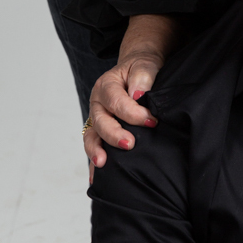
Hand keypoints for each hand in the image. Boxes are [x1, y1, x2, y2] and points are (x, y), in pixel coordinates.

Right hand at [84, 48, 163, 167]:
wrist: (137, 70)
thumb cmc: (141, 68)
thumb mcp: (144, 65)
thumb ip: (142, 77)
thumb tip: (138, 95)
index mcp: (106, 85)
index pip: (116, 102)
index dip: (133, 113)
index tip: (151, 121)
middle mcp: (97, 103)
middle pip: (101, 121)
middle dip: (114, 135)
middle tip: (130, 144)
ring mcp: (96, 119)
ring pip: (92, 136)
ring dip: (97, 150)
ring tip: (103, 163)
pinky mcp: (100, 132)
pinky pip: (94, 147)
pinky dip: (94, 161)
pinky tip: (96, 177)